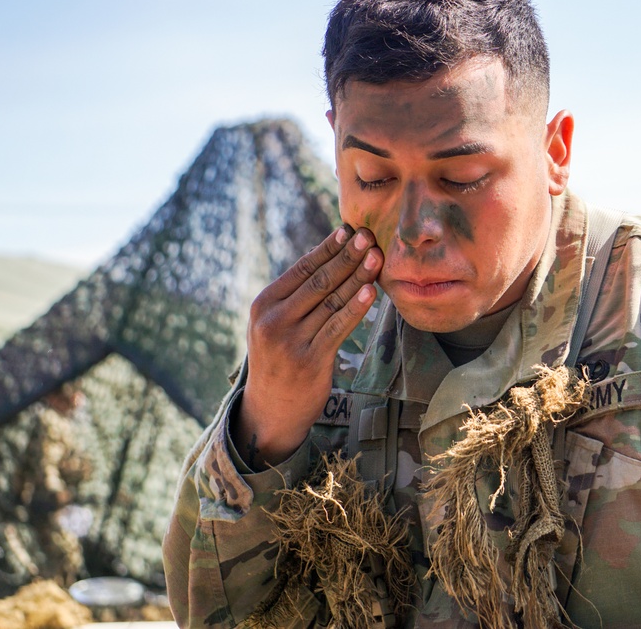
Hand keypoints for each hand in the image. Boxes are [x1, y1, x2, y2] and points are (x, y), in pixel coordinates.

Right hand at [235, 224, 382, 468]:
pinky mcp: (310, 360)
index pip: (301, 268)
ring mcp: (290, 340)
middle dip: (347, 257)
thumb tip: (331, 260)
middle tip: (369, 237)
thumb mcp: (274, 325)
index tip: (349, 230)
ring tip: (377, 257)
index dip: (328, 248)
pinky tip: (371, 291)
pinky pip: (338, 327)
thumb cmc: (279, 361)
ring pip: (331, 301)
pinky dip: (356, 308)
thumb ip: (295, 298)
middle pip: (318, 281)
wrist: (271, 410)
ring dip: (358, 277)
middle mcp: (273, 319)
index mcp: (264, 304)